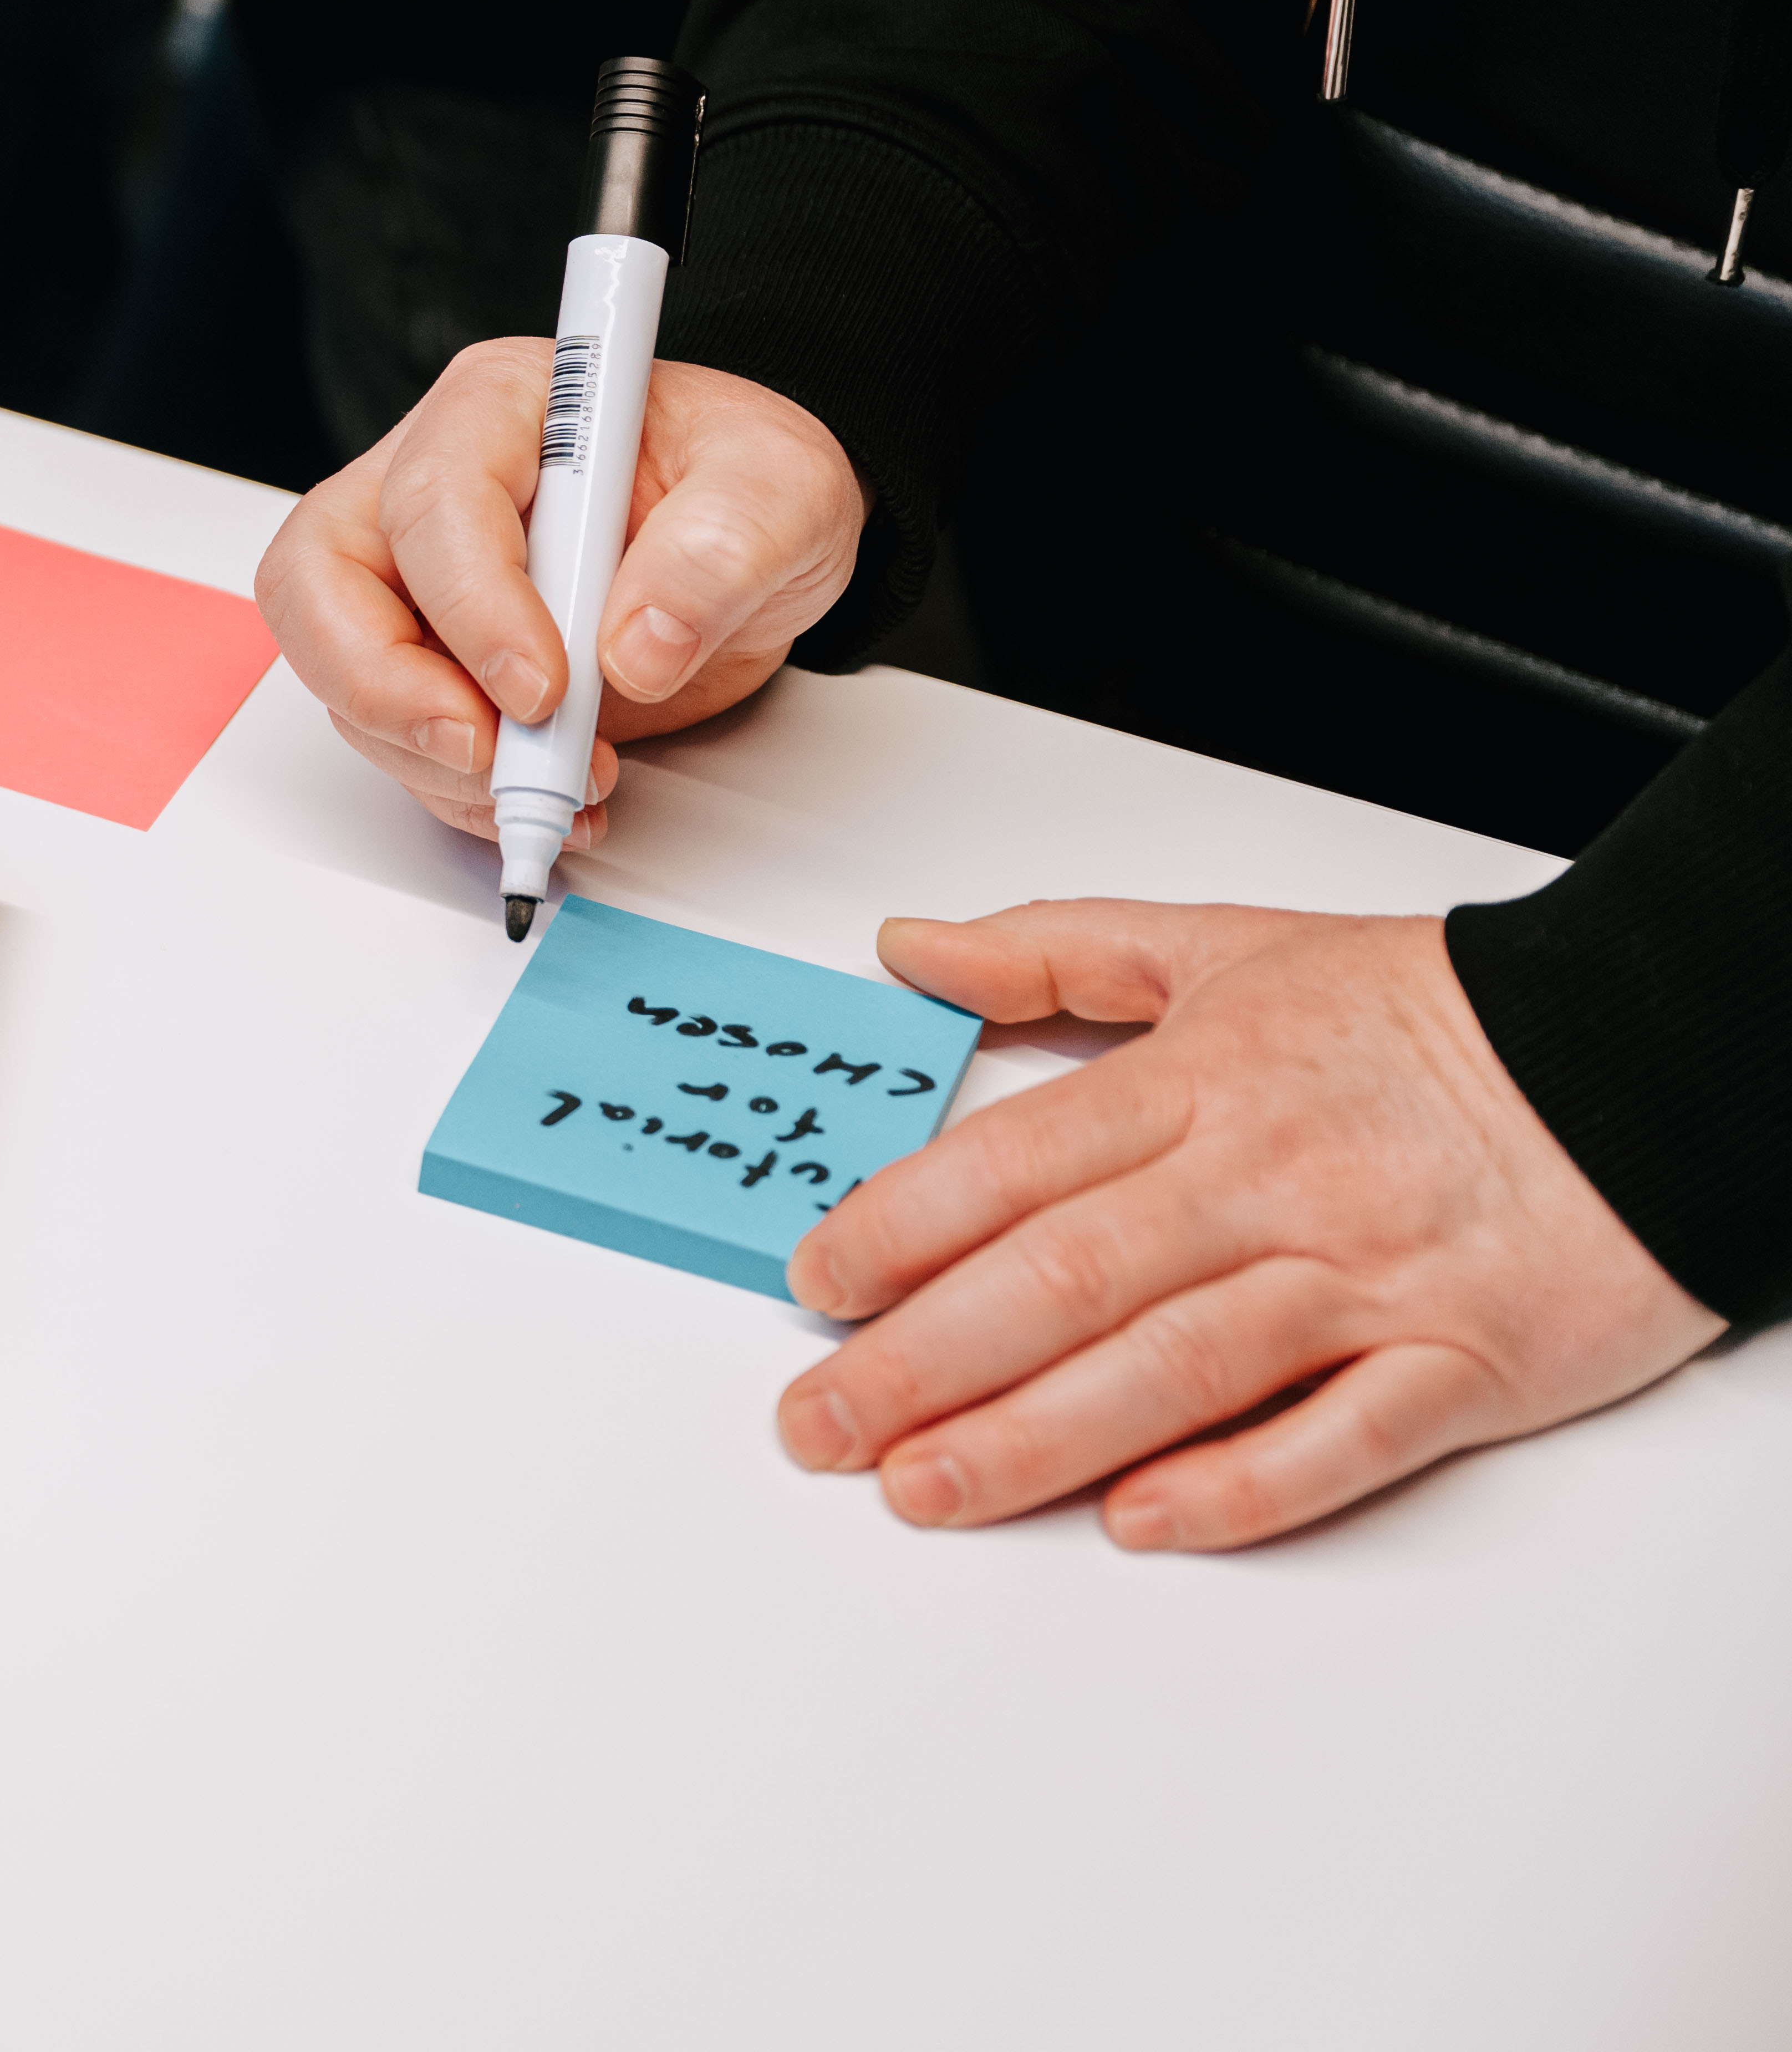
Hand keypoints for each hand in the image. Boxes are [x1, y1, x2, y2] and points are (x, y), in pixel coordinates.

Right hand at [253, 341, 862, 848]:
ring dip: (431, 755)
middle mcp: (425, 486)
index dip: (473, 605)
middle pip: (319, 582)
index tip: (545, 688)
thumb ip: (723, 550)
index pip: (433, 502)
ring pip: (340, 672)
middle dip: (385, 687)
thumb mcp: (785, 491)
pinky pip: (393, 735)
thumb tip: (637, 646)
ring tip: (556, 786)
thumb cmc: (747, 493)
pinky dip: (458, 790)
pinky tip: (553, 800)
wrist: (751, 552)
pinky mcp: (426, 661)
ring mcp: (411, 580)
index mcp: (498, 410)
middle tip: (484, 754)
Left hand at [779, 900, 1721, 1547]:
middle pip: (1063, 1280)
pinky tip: (1139, 1520)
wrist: (1652, 1050)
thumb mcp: (1228, 945)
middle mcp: (1268, 1184)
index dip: (899, 1229)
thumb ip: (1054, 950)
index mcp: (1205, 1085)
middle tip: (817, 1424)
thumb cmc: (1438, 1015)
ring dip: (1033, 1440)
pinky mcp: (1462, 1362)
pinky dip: (1238, 1486)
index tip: (813, 1282)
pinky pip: (1339, 1439)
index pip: (1013, 1164)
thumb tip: (911, 948)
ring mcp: (1365, 1280)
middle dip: (920, 1363)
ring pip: (1170, 1370)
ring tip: (922, 1488)